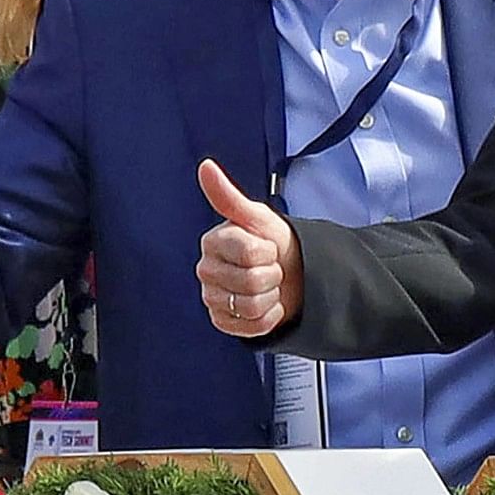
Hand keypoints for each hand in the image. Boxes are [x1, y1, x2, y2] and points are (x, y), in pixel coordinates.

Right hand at [194, 161, 302, 338]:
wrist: (289, 272)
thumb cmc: (272, 242)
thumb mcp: (257, 216)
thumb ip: (228, 195)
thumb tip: (206, 167)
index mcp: (212, 243)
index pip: (248, 253)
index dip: (267, 251)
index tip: (266, 247)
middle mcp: (207, 271)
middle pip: (251, 282)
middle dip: (271, 275)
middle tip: (269, 267)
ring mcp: (213, 298)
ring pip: (251, 306)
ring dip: (270, 297)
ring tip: (267, 286)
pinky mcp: (223, 322)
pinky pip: (252, 326)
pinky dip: (268, 317)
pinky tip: (265, 304)